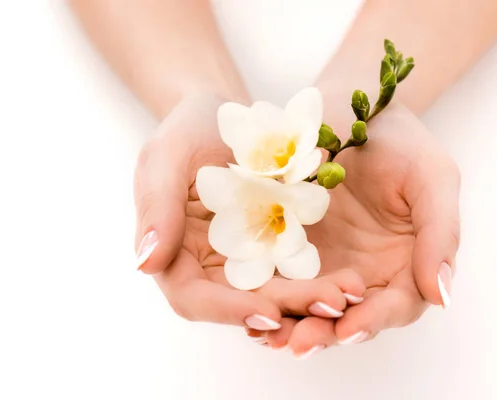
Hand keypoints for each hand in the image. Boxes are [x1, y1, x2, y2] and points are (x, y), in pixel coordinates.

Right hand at [133, 93, 364, 331]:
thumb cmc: (188, 130)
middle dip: (287, 308)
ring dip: (311, 298)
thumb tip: (146, 264)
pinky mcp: (276, 244)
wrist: (229, 115)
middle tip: (332, 305)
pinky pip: (297, 267)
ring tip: (350, 294)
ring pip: (276, 291)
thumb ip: (155, 207)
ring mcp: (246, 257)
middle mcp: (210, 266)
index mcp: (174, 254)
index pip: (193, 298)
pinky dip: (321, 275)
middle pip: (243, 302)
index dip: (228, 311)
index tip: (268, 314)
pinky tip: (350, 276)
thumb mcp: (166, 157)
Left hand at [255, 101, 459, 354]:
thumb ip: (440, 234)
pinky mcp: (292, 247)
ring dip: (291, 325)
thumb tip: (441, 297)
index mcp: (406, 263)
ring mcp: (327, 262)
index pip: (395, 304)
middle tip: (298, 346)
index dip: (374, 320)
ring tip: (267, 338)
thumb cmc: (402, 142)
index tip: (350, 330)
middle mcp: (367, 272)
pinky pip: (280, 278)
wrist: (353, 106)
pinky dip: (267, 297)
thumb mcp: (432, 179)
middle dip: (324, 332)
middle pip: (348, 315)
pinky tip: (248, 309)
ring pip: (311, 305)